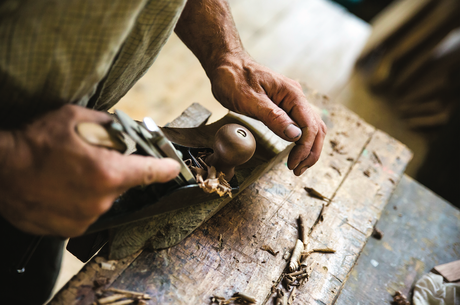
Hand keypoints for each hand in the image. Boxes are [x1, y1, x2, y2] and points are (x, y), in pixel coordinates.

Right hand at [0, 105, 179, 236]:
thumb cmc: (36, 141)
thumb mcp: (76, 119)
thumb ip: (108, 126)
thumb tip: (125, 131)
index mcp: (109, 172)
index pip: (151, 172)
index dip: (165, 168)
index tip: (172, 168)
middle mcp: (102, 200)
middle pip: (123, 184)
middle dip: (114, 171)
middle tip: (91, 160)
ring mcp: (86, 217)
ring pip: (104, 199)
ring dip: (95, 187)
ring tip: (70, 173)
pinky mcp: (70, 229)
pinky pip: (86, 213)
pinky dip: (81, 201)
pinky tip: (63, 188)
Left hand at [208, 53, 326, 174]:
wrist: (226, 64)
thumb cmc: (234, 78)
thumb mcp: (250, 100)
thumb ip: (273, 117)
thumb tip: (296, 136)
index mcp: (292, 94)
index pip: (309, 125)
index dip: (304, 147)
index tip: (293, 163)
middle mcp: (296, 97)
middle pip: (315, 128)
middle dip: (310, 152)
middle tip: (297, 170)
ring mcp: (291, 101)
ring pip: (310, 128)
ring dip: (308, 148)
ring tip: (298, 165)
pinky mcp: (283, 105)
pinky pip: (299, 124)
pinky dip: (300, 140)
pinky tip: (294, 151)